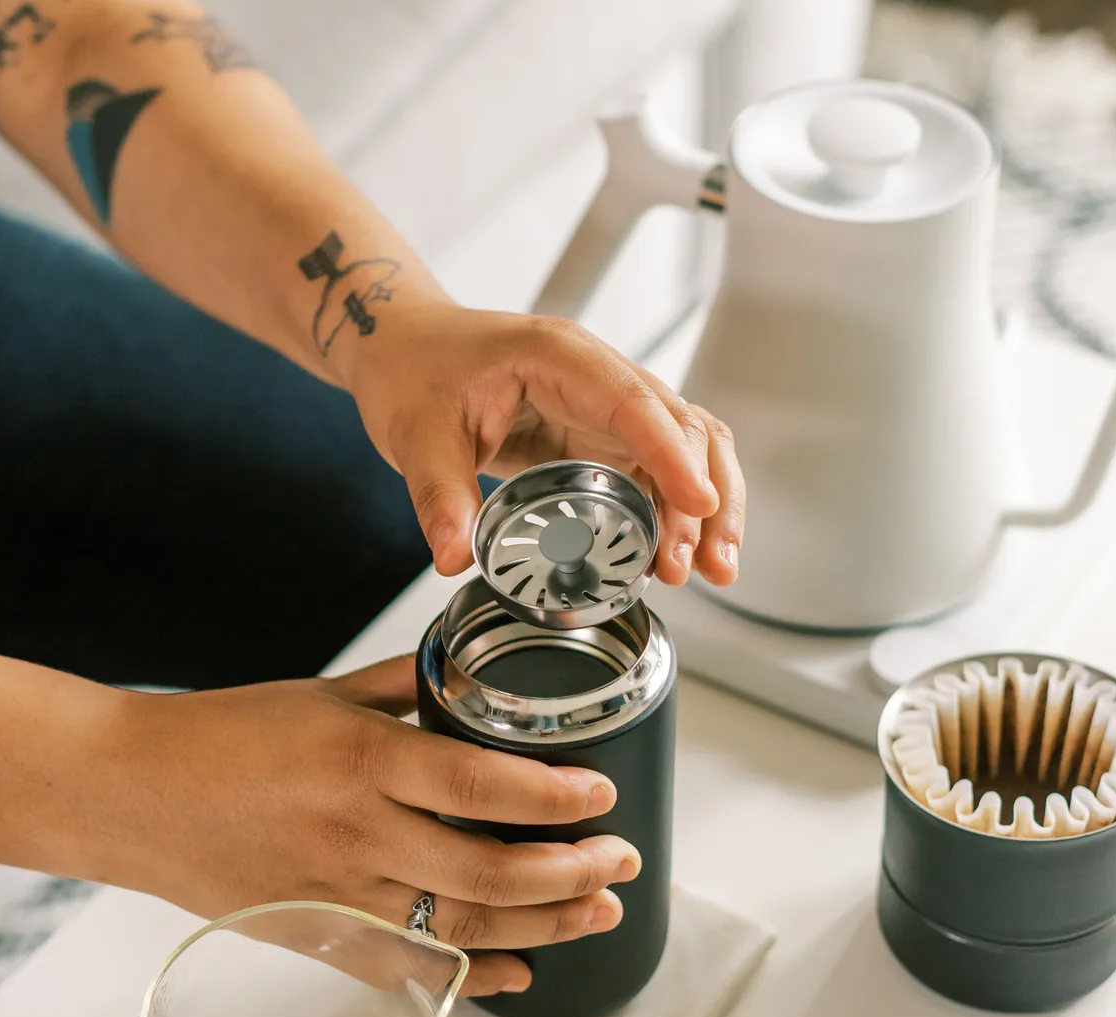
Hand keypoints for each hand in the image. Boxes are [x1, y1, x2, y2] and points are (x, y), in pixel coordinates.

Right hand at [81, 656, 641, 996]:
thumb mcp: (320, 693)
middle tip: (620, 864)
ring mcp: (336, 894)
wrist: (129, 792)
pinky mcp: (315, 934)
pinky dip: (469, 977)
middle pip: (488, 872)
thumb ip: (405, 687)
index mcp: (360, 759)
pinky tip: (519, 971)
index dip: (555, 799)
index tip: (603, 797)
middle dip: (571, 874)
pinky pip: (406, 970)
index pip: (481, 785)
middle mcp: (355, 833)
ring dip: (542, 928)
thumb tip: (474, 671)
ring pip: (460, 929)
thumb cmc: (219, 736)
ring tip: (595, 914)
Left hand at [343, 302, 744, 587]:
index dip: (672, 456)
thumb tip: (456, 557)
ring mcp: (603, 404)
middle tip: (695, 565)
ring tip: (713, 569)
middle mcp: (596, 375)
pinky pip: (657, 467)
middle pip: (681, 426)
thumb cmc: (415, 371)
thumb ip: (440, 496)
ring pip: (686, 446)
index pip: (633, 404)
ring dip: (708, 507)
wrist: (402, 349)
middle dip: (703, 498)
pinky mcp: (598, 434)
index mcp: (559, 358)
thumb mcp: (417, 436)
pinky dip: (677, 509)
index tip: (699, 504)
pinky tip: (678, 553)